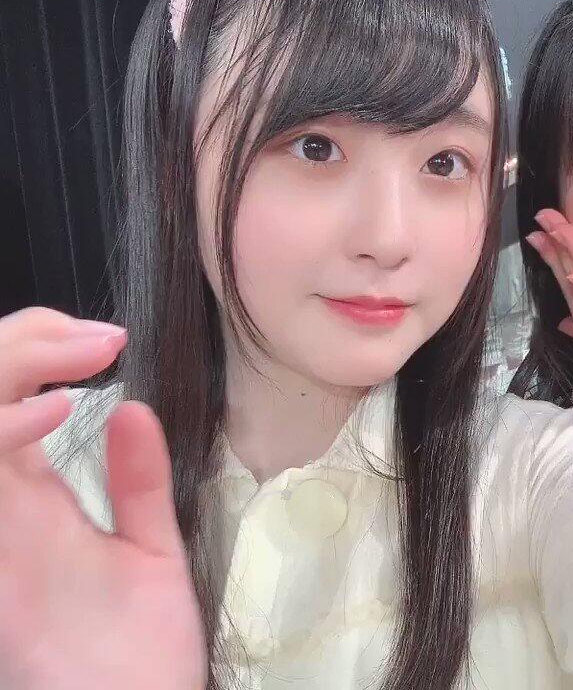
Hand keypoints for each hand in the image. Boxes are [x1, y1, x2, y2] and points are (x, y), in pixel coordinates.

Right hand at [0, 308, 205, 689]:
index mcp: (30, 503)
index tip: (101, 339)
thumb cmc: (140, 646)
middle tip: (88, 336)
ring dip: (4, 371)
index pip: (3, 405)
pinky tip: (50, 414)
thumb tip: (133, 408)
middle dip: (16, 346)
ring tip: (69, 354)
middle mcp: (1, 513)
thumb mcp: (147, 545)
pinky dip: (3, 436)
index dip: (32, 352)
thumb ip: (137, 481)